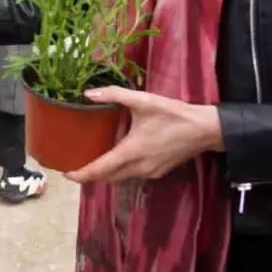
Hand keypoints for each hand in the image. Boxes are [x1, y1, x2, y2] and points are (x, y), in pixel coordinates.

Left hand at [64, 87, 223, 183]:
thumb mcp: (143, 101)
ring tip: (91, 159)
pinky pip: (132, 174)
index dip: (82, 174)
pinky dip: (120, 169)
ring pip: (120, 177)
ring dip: (106, 172)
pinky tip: (117, 155)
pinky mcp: (158, 172)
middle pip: (108, 177)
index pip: (100, 170)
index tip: (66, 174)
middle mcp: (139, 168)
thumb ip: (114, 95)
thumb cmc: (173, 115)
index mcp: (131, 153)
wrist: (206, 130)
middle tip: (74, 164)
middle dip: (90, 175)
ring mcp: (150, 173)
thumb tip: (87, 94)